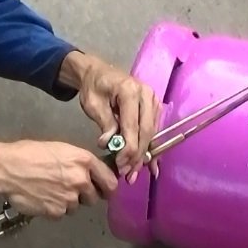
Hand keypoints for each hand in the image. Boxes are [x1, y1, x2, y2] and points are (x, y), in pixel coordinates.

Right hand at [0, 140, 119, 219]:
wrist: (7, 169)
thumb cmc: (30, 153)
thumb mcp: (61, 149)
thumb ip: (80, 163)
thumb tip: (92, 174)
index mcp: (84, 161)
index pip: (110, 182)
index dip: (108, 187)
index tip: (105, 189)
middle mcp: (81, 181)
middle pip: (95, 197)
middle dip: (85, 194)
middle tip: (69, 187)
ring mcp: (69, 199)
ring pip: (77, 206)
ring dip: (68, 201)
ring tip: (51, 189)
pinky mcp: (56, 212)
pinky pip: (61, 213)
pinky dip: (54, 208)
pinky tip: (43, 197)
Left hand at [61, 52, 161, 181]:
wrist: (98, 73)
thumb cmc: (94, 87)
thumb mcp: (92, 104)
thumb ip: (104, 123)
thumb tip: (109, 144)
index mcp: (130, 91)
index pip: (133, 125)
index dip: (129, 148)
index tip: (121, 165)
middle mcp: (147, 95)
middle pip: (146, 131)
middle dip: (137, 155)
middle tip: (128, 174)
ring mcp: (154, 100)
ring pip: (152, 133)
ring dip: (144, 155)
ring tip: (133, 174)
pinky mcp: (155, 108)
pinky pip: (154, 131)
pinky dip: (149, 148)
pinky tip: (151, 166)